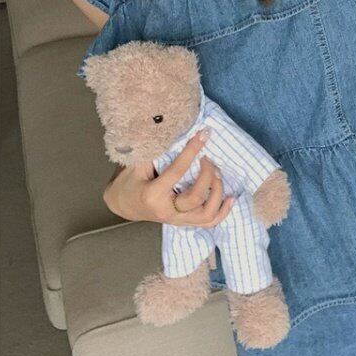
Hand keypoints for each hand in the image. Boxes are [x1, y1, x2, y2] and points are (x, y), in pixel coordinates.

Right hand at [103, 129, 235, 226]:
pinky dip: (223, 211)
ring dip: (218, 192)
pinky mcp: (185, 223)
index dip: (191, 151)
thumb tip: (176, 132)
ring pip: (206, 214)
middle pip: (196, 197)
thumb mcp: (136, 164)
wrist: (124, 204)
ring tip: (217, 174)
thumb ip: (154, 152)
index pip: (177, 171)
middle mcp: (167, 211)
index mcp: (153, 194)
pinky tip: (231, 197)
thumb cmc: (130, 181)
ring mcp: (177, 220)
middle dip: (207, 175)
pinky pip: (209, 222)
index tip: (203, 135)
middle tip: (208, 158)